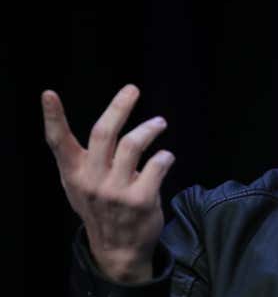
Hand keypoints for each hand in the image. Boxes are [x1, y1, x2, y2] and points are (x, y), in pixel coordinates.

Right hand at [42, 84, 174, 282]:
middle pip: (104, 133)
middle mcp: (92, 180)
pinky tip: (166, 157)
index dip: (53, 117)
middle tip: (132, 89)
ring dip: (150, 128)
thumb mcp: (81, 186)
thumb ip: (84, 158)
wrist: (118, 249)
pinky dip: (166, 156)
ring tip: (159, 123)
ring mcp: (115, 191)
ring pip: (133, 144)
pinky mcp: (140, 200)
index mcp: (74, 173)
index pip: (58, 142)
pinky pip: (157, 164)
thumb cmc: (101, 208)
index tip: (48, 94)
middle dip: (119, 106)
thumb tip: (103, 122)